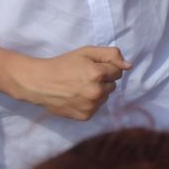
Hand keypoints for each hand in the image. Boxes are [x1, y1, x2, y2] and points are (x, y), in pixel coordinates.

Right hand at [11, 46, 129, 119]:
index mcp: (97, 74)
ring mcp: (91, 106)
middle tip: (83, 77)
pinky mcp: (85, 116)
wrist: (39, 83)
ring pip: (105, 97)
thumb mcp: (86, 52)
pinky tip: (76, 97)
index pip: (118, 71)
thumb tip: (129, 66)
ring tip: (78, 87)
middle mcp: (96, 92)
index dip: (106, 67)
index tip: (91, 67)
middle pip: (112, 85)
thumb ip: (110, 54)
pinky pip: (96, 108)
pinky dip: (89, 103)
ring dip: (97, 92)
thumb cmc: (63, 64)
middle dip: (102, 80)